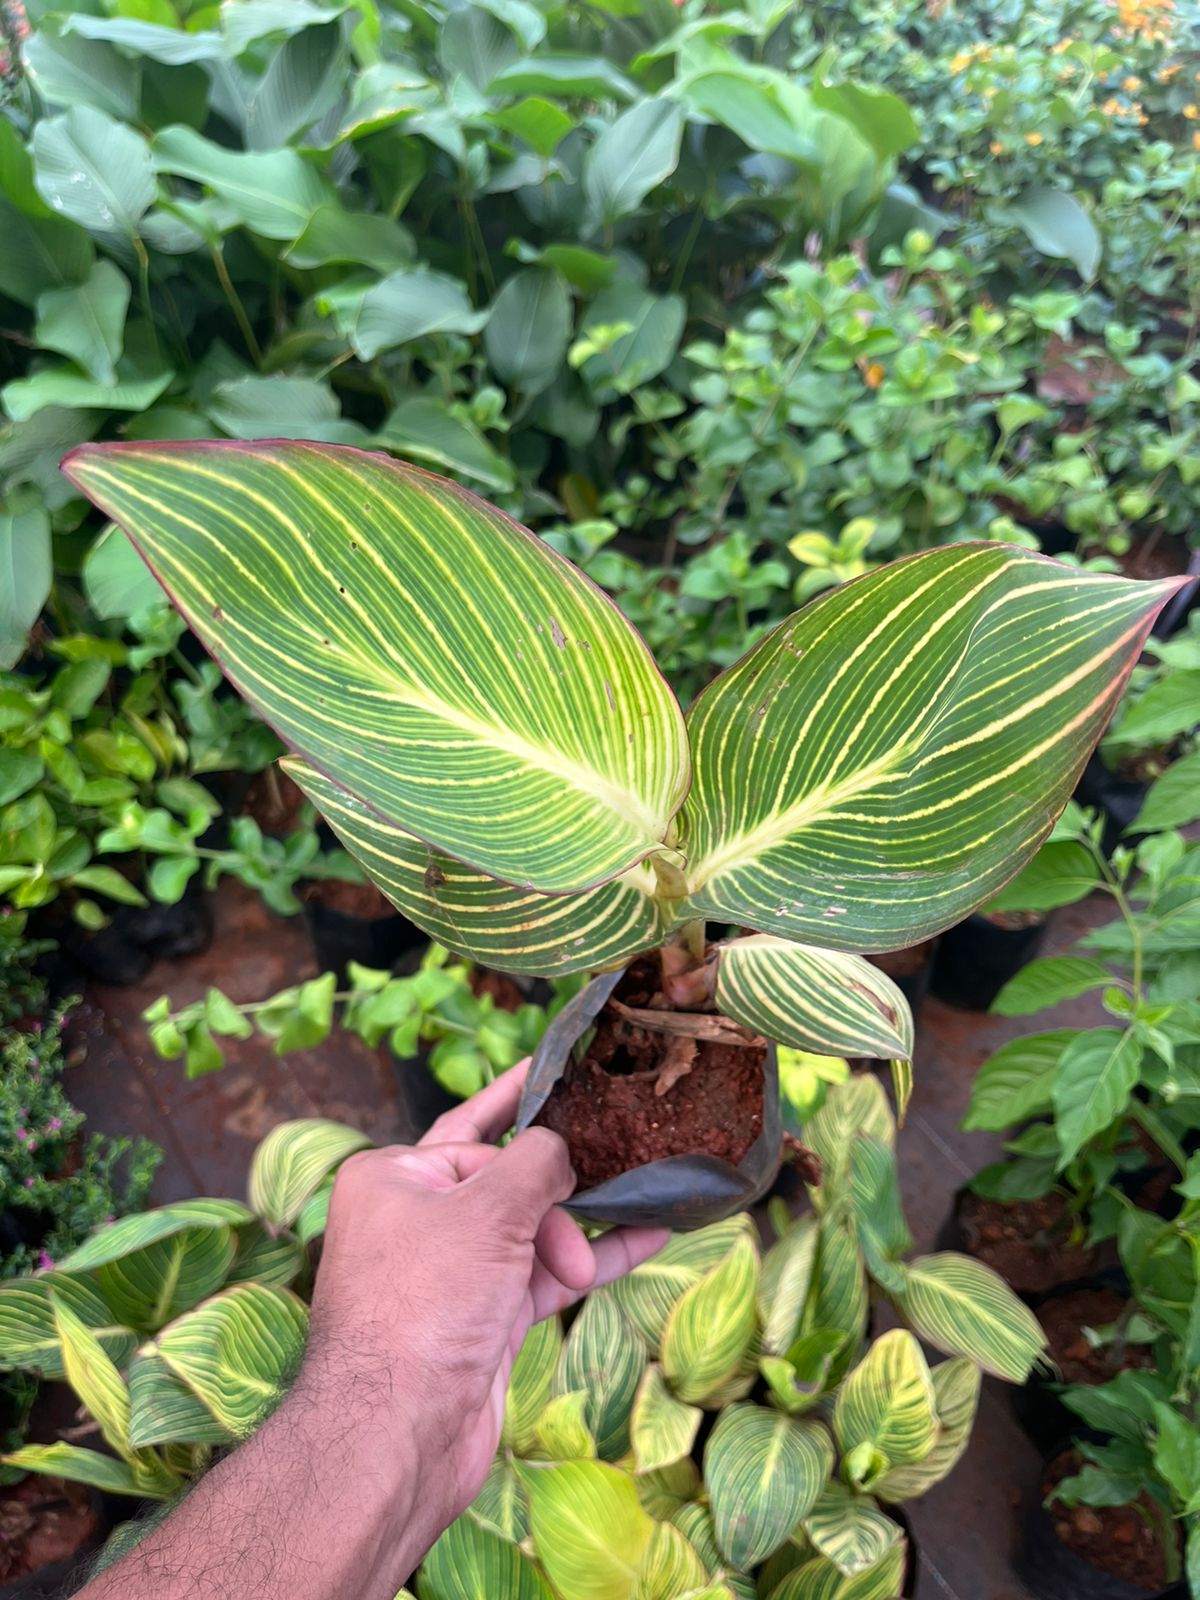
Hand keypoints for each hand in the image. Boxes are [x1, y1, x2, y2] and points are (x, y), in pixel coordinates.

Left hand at [302, 1061, 667, 1559]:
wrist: (401, 1432)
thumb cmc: (426, 1304)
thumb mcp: (489, 1209)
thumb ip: (538, 1161)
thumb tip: (563, 1150)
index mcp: (391, 1177)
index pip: (473, 1135)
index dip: (527, 1137)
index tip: (568, 1092)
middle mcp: (414, 1220)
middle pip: (506, 1180)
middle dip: (559, 1190)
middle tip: (606, 1186)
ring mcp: (450, 1275)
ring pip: (531, 1229)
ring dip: (582, 1228)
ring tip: (643, 1214)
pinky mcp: (482, 1321)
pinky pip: (546, 1275)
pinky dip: (595, 1259)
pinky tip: (648, 1237)